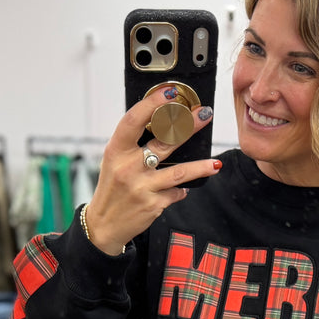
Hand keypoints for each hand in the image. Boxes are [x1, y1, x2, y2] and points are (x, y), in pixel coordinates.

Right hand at [83, 87, 219, 254]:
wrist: (104, 225)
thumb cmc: (112, 188)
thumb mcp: (114, 161)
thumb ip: (133, 144)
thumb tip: (164, 123)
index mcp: (116, 151)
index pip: (134, 120)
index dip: (153, 104)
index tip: (170, 92)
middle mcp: (128, 167)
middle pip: (164, 141)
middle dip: (188, 126)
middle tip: (204, 114)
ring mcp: (142, 187)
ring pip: (179, 172)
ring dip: (199, 166)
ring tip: (214, 163)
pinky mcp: (153, 205)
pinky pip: (176, 192)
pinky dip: (182, 189)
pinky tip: (185, 187)